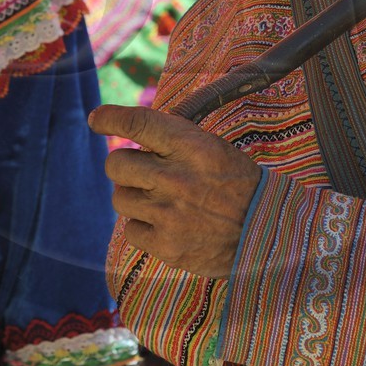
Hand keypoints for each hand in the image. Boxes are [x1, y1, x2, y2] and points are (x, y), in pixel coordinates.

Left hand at [88, 105, 260, 277]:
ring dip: (134, 198)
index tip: (96, 119)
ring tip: (160, 201)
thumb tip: (132, 132)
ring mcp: (169, 214)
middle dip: (123, 166)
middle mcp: (175, 178)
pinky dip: (144, 228)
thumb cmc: (238, 184)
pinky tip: (166, 226)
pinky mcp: (167, 246)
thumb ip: (175, 140)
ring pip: (119, 199)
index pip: (138, 123)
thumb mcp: (213, 149)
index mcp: (190, 147)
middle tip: (140, 172)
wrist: (268, 232)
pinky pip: (131, 231)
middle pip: (116, 164)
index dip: (110, 118)